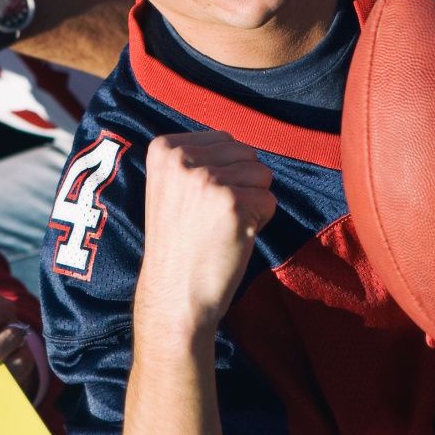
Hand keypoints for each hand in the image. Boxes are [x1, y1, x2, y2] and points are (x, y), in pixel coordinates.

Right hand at [134, 132, 275, 340]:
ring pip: (261, 174)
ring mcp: (207, 179)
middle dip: (241, 184)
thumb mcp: (173, 186)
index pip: (223, 139)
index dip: (223, 173)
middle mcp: (182, 158)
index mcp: (163, 148)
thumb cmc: (179, 244)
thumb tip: (244, 145)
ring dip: (252, 202)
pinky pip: (270, 200)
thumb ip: (198, 159)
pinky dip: (260, 222)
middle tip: (212, 218)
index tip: (197, 203)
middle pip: (245, 152)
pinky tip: (233, 239)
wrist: (173, 295)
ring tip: (222, 227)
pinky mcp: (233, 203)